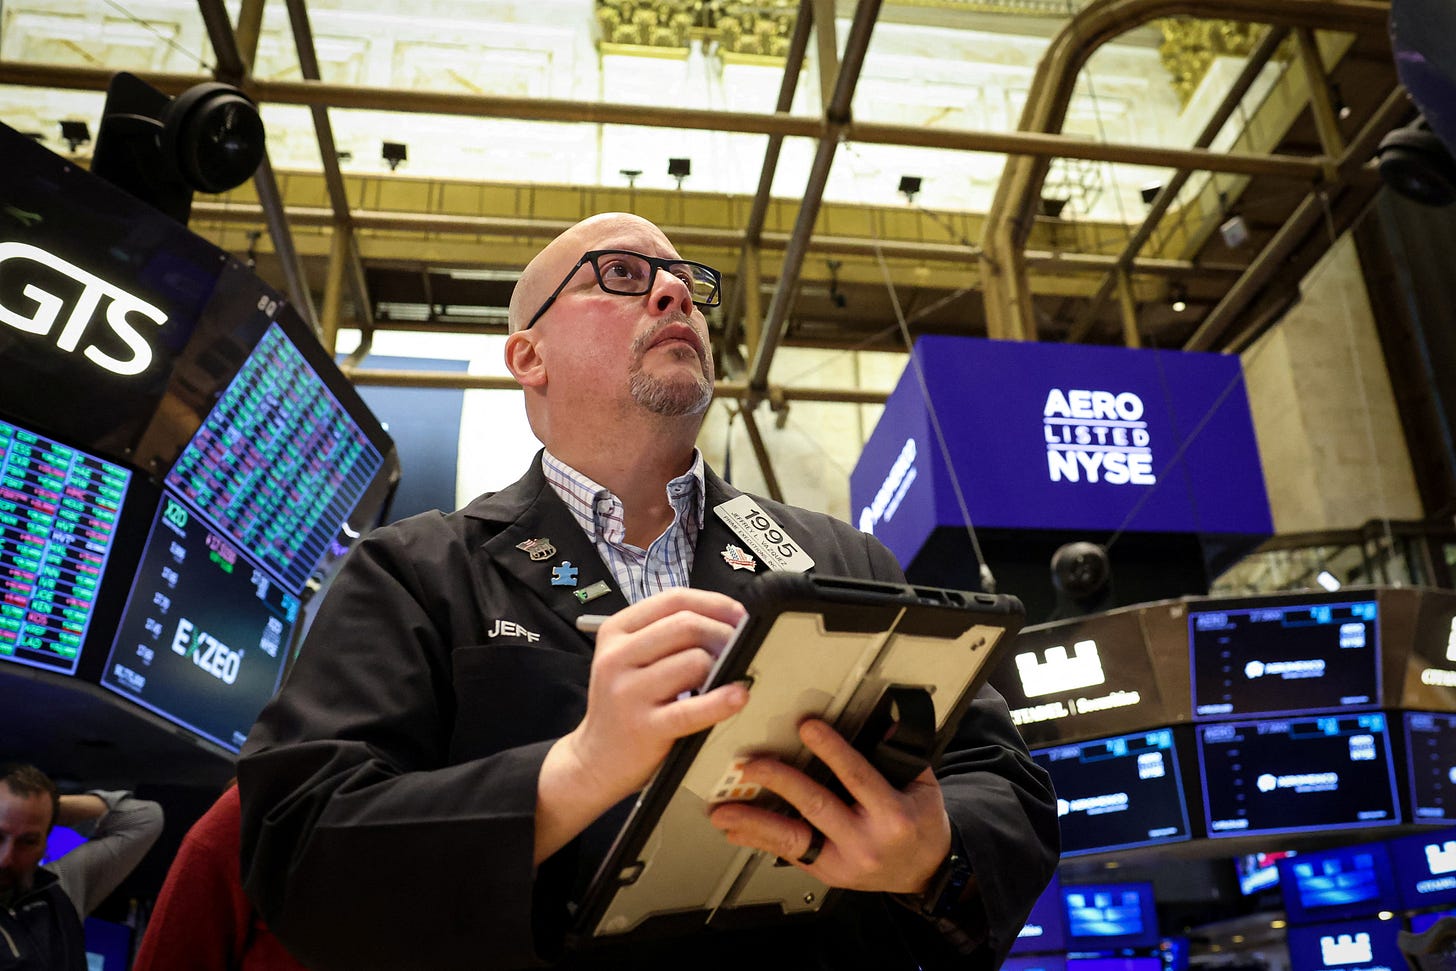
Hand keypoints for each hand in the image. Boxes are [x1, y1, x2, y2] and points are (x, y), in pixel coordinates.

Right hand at [553, 588, 748, 809]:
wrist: (595, 759)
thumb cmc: (625, 703)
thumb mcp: (630, 659)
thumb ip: (667, 635)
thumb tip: (728, 620)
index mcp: (615, 631)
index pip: (673, 599)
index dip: (715, 603)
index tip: (739, 615)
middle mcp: (617, 657)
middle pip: (687, 625)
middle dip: (724, 632)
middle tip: (741, 647)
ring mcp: (628, 692)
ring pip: (694, 661)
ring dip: (722, 667)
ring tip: (728, 677)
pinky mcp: (644, 727)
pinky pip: (692, 708)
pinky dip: (722, 700)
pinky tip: (739, 696)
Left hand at [706, 718, 950, 894]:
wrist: (922, 872)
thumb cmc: (920, 824)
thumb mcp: (923, 787)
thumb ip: (900, 755)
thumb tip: (880, 720)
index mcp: (892, 814)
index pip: (857, 776)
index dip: (831, 750)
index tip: (808, 727)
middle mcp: (866, 841)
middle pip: (816, 806)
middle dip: (780, 782)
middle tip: (751, 765)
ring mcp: (844, 861)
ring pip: (793, 838)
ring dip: (755, 822)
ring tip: (725, 810)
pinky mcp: (827, 874)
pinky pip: (789, 854)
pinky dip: (759, 840)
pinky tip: (737, 829)